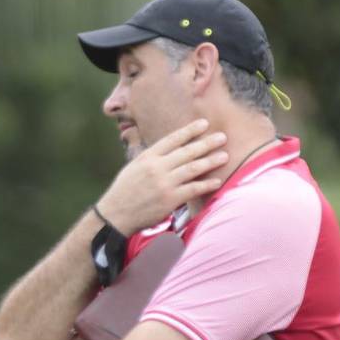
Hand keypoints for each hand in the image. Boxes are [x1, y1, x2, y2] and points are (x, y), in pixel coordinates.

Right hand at [96, 119, 228, 234]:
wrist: (115, 215)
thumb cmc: (124, 191)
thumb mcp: (133, 167)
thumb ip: (152, 158)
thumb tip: (170, 150)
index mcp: (147, 157)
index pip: (172, 140)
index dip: (190, 131)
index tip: (204, 124)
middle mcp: (157, 168)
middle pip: (187, 152)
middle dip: (206, 143)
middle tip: (222, 137)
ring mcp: (164, 183)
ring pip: (193, 168)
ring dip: (211, 161)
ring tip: (224, 156)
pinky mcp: (170, 200)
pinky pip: (193, 189)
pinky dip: (206, 184)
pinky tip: (217, 181)